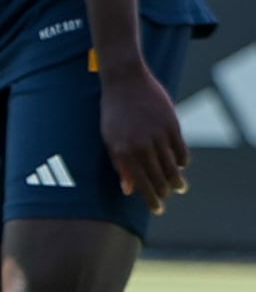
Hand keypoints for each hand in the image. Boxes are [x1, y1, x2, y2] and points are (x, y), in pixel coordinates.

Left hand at [98, 62, 188, 210]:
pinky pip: (181, 150)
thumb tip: (128, 190)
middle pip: (158, 178)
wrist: (124, 82)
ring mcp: (158, 136)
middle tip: (167, 198)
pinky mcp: (172, 126)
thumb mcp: (109, 139)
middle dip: (164, 192)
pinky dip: (182, 161)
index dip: (150, 199)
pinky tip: (180, 166)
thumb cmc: (113, 113)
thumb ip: (120, 165)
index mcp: (123, 152)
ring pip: (172, 167)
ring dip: (176, 180)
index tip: (157, 209)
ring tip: (179, 188)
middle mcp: (141, 146)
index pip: (140, 183)